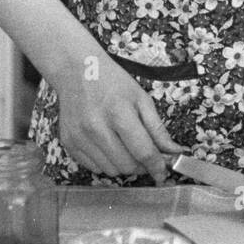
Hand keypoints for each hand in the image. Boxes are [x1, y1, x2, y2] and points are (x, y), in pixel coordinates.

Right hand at [53, 50, 185, 183]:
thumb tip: (175, 152)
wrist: (77, 70)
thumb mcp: (141, 99)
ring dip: (123, 166)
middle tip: (145, 157)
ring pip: (110, 171)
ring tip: (126, 148)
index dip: (157, 166)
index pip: (143, 152)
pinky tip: (108, 146)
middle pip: (127, 166)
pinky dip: (106, 163)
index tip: (163, 172)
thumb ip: (158, 129)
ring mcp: (79, 137)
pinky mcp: (68, 142)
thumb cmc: (112, 82)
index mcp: (118, 113)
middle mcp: (96, 128)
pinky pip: (93, 168)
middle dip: (141, 166)